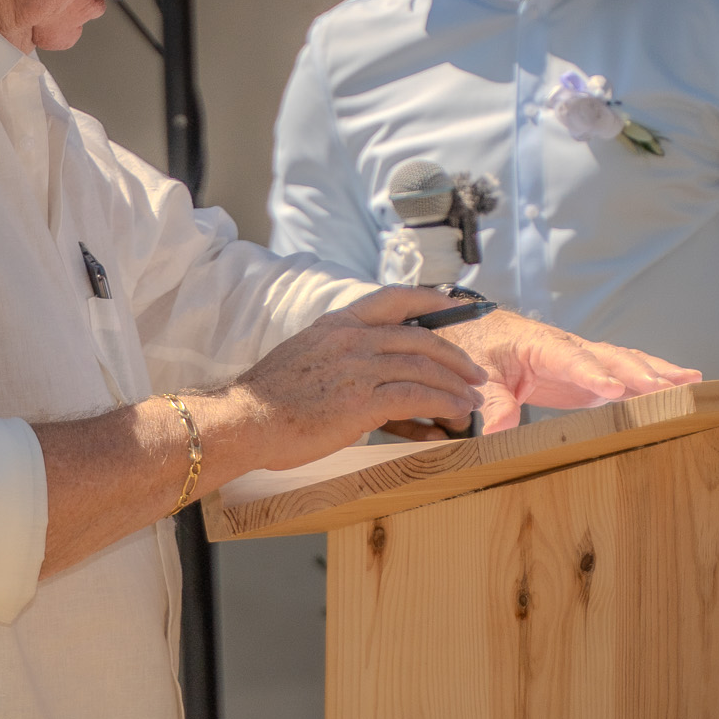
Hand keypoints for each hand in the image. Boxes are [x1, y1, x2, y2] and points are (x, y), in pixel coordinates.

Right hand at [230, 287, 486, 468]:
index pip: (391, 299)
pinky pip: (417, 397)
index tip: (453, 305)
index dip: (428, 300)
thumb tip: (363, 371)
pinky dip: (442, 405)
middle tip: (474, 372)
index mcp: (335, 325)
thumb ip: (336, 354)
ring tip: (470, 400)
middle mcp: (351, 339)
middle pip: (420, 338)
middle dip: (454, 356)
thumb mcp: (303, 356)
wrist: (245, 419)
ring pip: (424, 368)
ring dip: (455, 386)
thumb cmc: (269, 399)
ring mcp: (358, 368)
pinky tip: (453, 416)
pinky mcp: (362, 401)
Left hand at [449, 307, 698, 431]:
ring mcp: (586, 361)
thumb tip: (498, 431)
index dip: (592, 373)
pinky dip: (653, 381)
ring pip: (626, 363)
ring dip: (657, 373)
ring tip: (692, 383)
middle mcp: (571, 348)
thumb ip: (492, 401)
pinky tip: (683, 388)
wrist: (485, 334)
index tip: (613, 387)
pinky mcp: (593, 376)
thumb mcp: (481, 376)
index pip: (571, 358)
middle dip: (639, 372)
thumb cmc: (484, 349)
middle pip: (610, 358)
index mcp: (542, 345)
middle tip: (669, 387)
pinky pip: (626, 376)